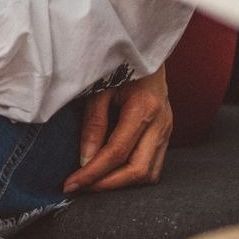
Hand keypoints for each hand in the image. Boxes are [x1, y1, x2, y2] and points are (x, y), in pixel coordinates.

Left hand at [64, 69, 172, 192]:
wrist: (146, 50)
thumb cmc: (119, 65)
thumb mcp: (100, 87)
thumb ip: (93, 123)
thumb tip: (85, 160)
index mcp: (144, 108)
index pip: (117, 153)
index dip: (92, 173)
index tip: (70, 184)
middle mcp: (161, 124)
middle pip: (138, 171)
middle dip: (107, 185)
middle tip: (80, 188)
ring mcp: (168, 130)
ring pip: (150, 174)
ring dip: (121, 183)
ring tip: (93, 183)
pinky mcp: (166, 134)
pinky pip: (153, 165)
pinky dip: (131, 174)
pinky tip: (110, 172)